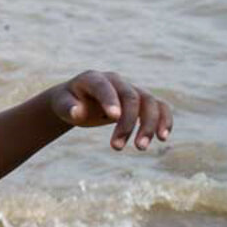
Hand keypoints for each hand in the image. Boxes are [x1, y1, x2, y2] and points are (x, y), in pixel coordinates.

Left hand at [50, 71, 172, 150]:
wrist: (77, 100)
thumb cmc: (68, 103)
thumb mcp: (61, 105)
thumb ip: (68, 107)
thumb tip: (77, 113)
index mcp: (93, 78)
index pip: (105, 87)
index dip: (110, 100)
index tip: (113, 117)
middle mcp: (116, 81)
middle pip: (131, 97)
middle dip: (127, 122)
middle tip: (116, 148)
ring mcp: (131, 89)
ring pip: (149, 102)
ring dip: (148, 125)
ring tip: (140, 148)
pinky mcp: (142, 100)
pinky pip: (160, 106)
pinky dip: (164, 120)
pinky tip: (163, 137)